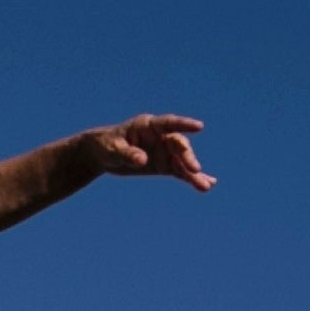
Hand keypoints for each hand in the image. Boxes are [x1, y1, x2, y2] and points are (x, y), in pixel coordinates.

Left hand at [81, 114, 214, 190]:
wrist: (102, 155)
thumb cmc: (106, 146)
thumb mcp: (113, 150)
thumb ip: (128, 154)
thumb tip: (143, 160)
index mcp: (147, 126)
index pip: (168, 123)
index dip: (184, 124)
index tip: (199, 126)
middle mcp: (160, 137)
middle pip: (178, 145)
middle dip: (187, 157)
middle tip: (195, 169)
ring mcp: (163, 151)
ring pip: (182, 161)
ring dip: (193, 173)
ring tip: (205, 187)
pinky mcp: (164, 165)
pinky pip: (180, 172)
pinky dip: (191, 178)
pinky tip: (207, 185)